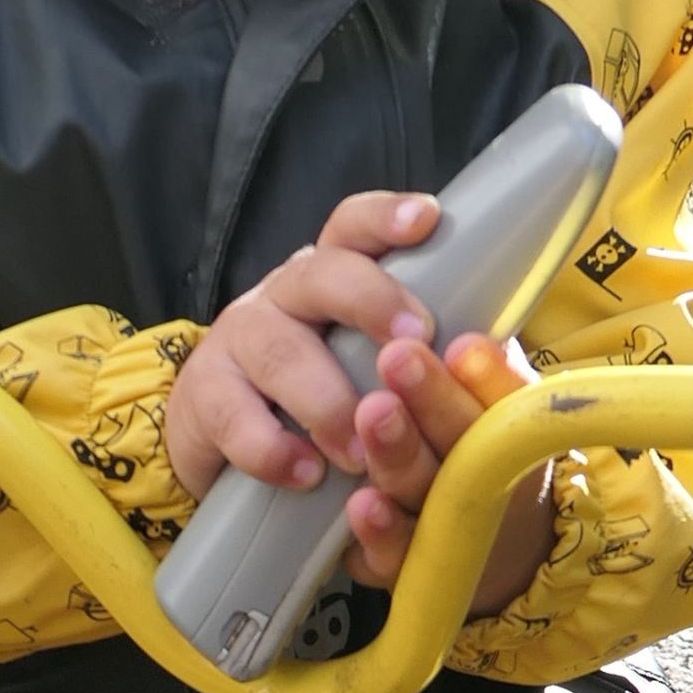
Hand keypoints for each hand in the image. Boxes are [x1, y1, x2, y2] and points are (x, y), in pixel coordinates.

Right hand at [164, 191, 441, 500]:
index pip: (355, 227)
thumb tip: (487, 361)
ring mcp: (240, 338)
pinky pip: (234, 416)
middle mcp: (286, 294)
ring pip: (280, 351)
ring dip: (327, 402)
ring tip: (359, 451)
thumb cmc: (330, 402)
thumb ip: (426, 358)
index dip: (386, 219)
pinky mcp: (205, 394)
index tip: (426, 220)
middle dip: (370, 301)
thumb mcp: (377, 369)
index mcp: (335, 278)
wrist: (235, 453)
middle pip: (322, 272)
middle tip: (411, 344)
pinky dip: (273, 449)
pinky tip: (305, 474)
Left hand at [347, 329, 554, 612]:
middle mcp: (481, 482)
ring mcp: (444, 528)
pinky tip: (360, 507)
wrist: (497, 552)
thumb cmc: (486, 456)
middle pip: (458, 440)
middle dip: (431, 399)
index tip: (461, 345)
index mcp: (511, 432)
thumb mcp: (504, 408)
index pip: (503, 397)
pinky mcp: (405, 566)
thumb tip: (470, 343)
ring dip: (396, 454)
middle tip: (398, 358)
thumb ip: (491, 375)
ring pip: (419, 489)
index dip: (484, 374)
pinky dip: (377, 534)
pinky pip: (392, 554)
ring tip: (372, 413)